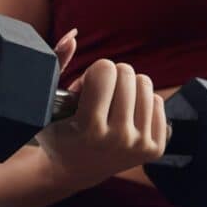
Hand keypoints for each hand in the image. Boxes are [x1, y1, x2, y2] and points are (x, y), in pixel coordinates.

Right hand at [37, 45, 167, 190]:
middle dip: (111, 77)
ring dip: (127, 88)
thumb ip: (56, 63)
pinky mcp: (155, 149)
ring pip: (145, 84)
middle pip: (127, 73)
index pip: (105, 69)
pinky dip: (142, 103)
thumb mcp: (48, 100)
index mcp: (90, 128)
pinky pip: (158, 102)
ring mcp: (139, 146)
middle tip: (99, 98)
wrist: (75, 171)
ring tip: (112, 106)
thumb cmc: (58, 131)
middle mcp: (118, 139)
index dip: (93, 73)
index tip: (85, 90)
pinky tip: (126, 117)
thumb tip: (73, 35)